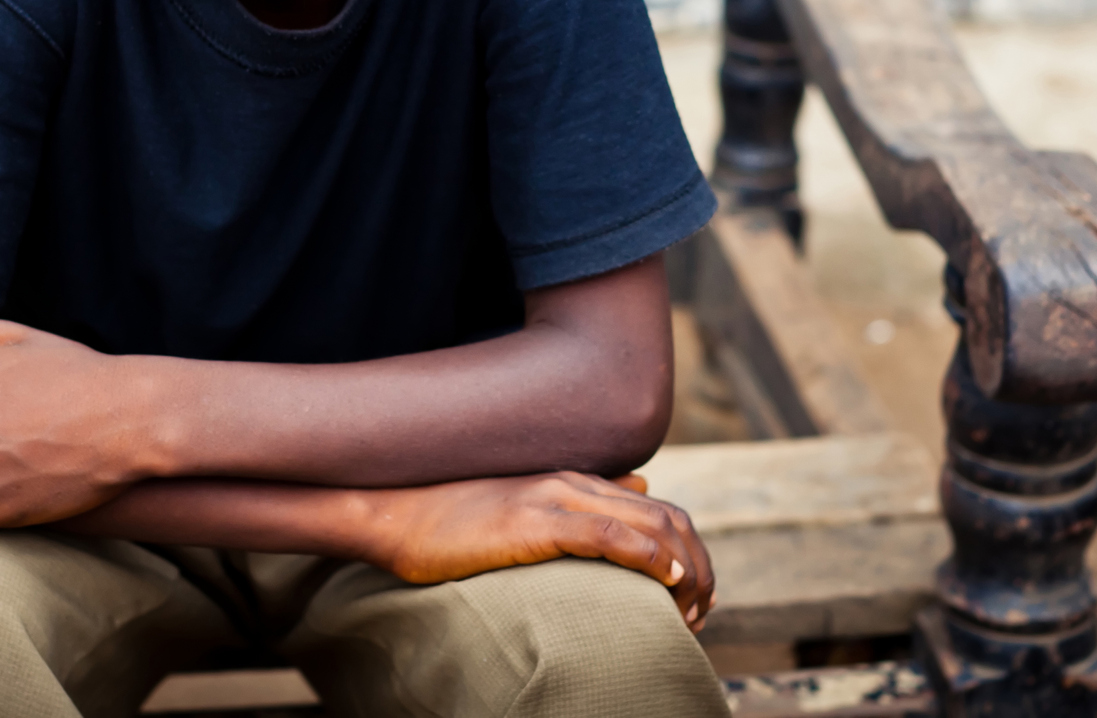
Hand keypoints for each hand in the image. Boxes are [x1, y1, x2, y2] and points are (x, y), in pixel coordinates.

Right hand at [359, 472, 716, 631]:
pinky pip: (612, 536)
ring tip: (691, 612)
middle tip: (702, 614)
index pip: (660, 510)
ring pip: (653, 526)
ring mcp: (556, 497)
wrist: (395, 512)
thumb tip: (637, 486)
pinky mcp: (537, 520)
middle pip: (669, 519)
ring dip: (685, 571)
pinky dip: (650, 559)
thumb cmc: (449, 521)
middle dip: (700, 567)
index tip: (697, 597)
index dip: (691, 553)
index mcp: (574, 482)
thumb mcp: (522, 507)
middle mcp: (574, 483)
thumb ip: (579, 501)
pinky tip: (666, 584)